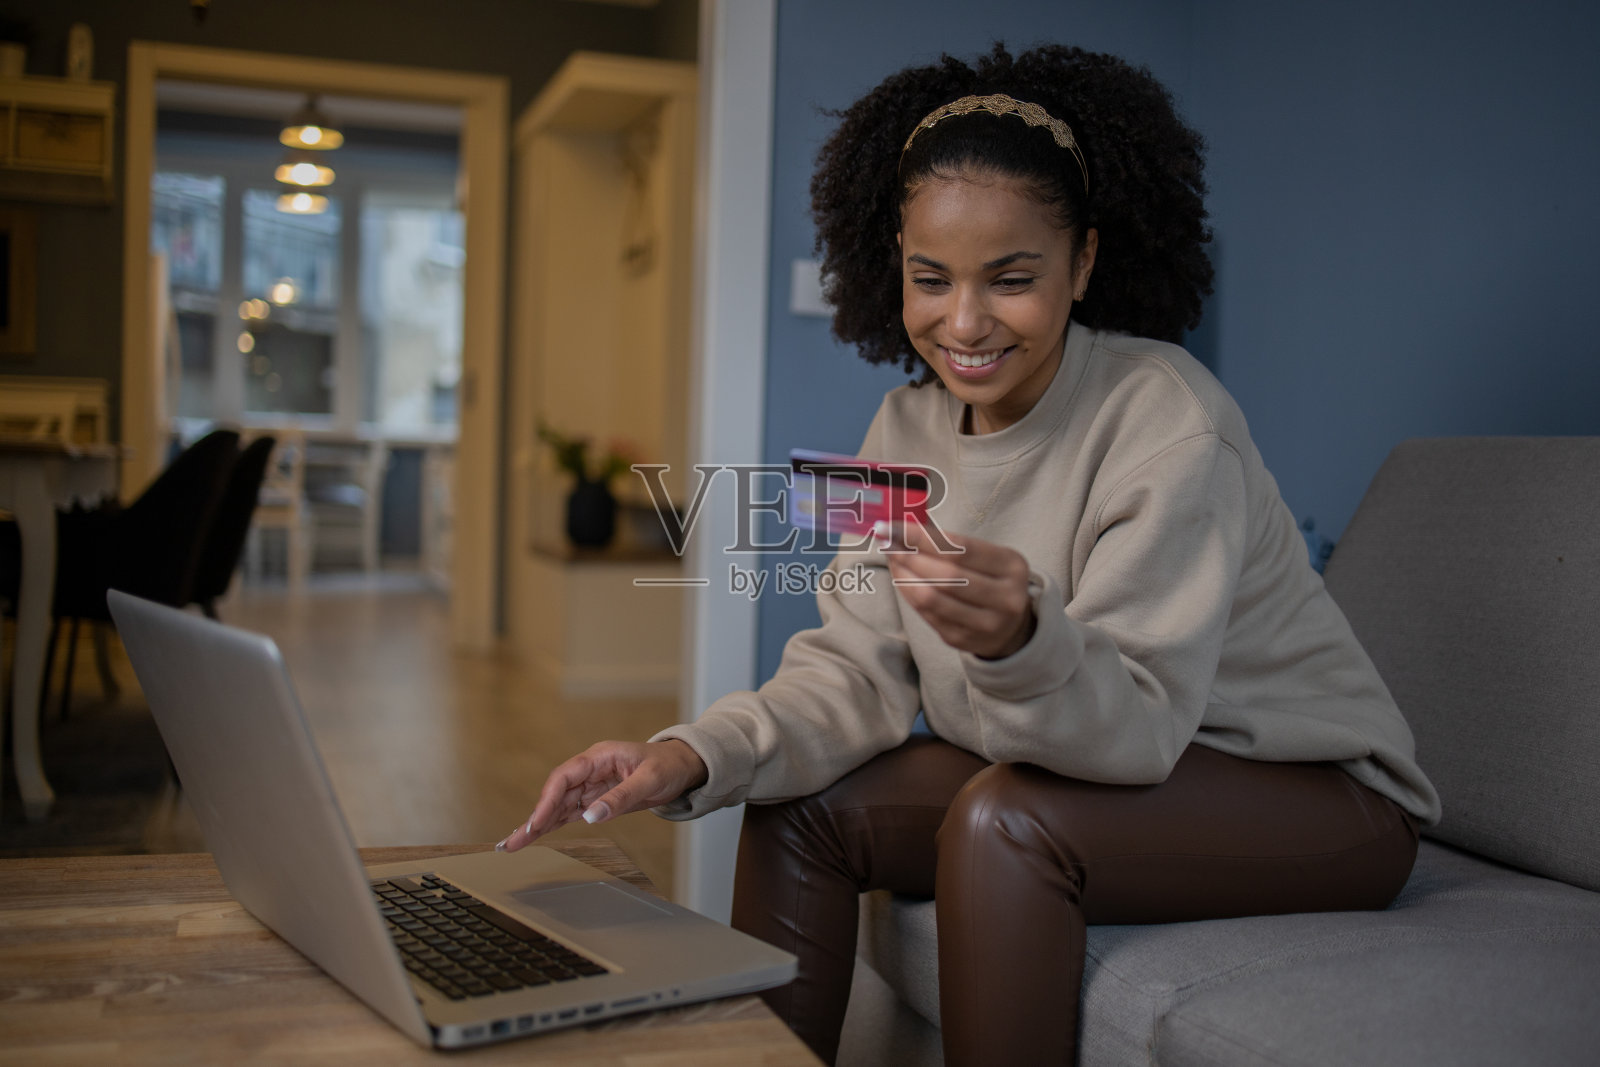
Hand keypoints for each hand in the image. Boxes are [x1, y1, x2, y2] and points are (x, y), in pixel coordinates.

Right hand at [496, 739, 707, 852]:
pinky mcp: (595, 799)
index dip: (547, 800)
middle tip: (511, 842)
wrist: (682, 766)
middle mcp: (589, 770)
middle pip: (554, 793)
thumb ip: (620, 798)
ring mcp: (590, 785)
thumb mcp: (648, 781)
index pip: (564, 777)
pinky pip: (569, 813)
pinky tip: (534, 836)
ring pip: (557, 806)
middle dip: (533, 818)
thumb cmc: (667, 766)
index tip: (536, 823)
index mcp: (598, 757)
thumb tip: (590, 816)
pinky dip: (552, 825)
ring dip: (537, 824)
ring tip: (512, 844)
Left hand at [881, 521, 1036, 658]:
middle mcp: (1005, 597)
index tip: (892, 527)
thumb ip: (950, 543)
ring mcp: (985, 623)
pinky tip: (901, 579)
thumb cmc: (990, 579)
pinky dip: (908, 594)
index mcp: (1012, 566)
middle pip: (947, 575)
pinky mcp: (963, 640)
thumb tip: (903, 528)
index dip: (921, 537)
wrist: (1009, 627)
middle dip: (909, 556)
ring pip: (933, 598)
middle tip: (886, 543)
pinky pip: (927, 615)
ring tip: (891, 559)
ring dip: (904, 576)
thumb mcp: (986, 556)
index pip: (960, 548)